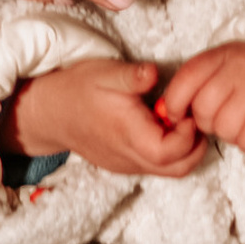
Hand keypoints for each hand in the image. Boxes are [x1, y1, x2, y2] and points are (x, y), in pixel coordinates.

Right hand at [1, 60, 206, 178]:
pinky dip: (168, 152)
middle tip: (191, 116)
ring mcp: (127, 165)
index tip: (184, 108)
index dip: (189, 132)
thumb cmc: (78, 89)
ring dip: (184, 150)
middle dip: (195, 145)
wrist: (48, 111)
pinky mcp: (124, 165)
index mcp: (130, 136)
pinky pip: (155, 167)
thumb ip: (134, 75)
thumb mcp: (106, 73)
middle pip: (180, 168)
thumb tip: (154, 72)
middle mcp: (131, 158)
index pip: (174, 151)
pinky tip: (160, 126)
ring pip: (170, 171)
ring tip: (176, 120)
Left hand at [156, 42, 244, 155]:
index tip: (181, 115)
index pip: (184, 80)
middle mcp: (240, 67)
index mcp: (224, 54)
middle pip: (202, 111)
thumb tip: (165, 114)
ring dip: (235, 134)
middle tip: (234, 116)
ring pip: (224, 130)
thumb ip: (200, 85)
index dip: (175, 104)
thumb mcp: (229, 70)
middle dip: (212, 123)